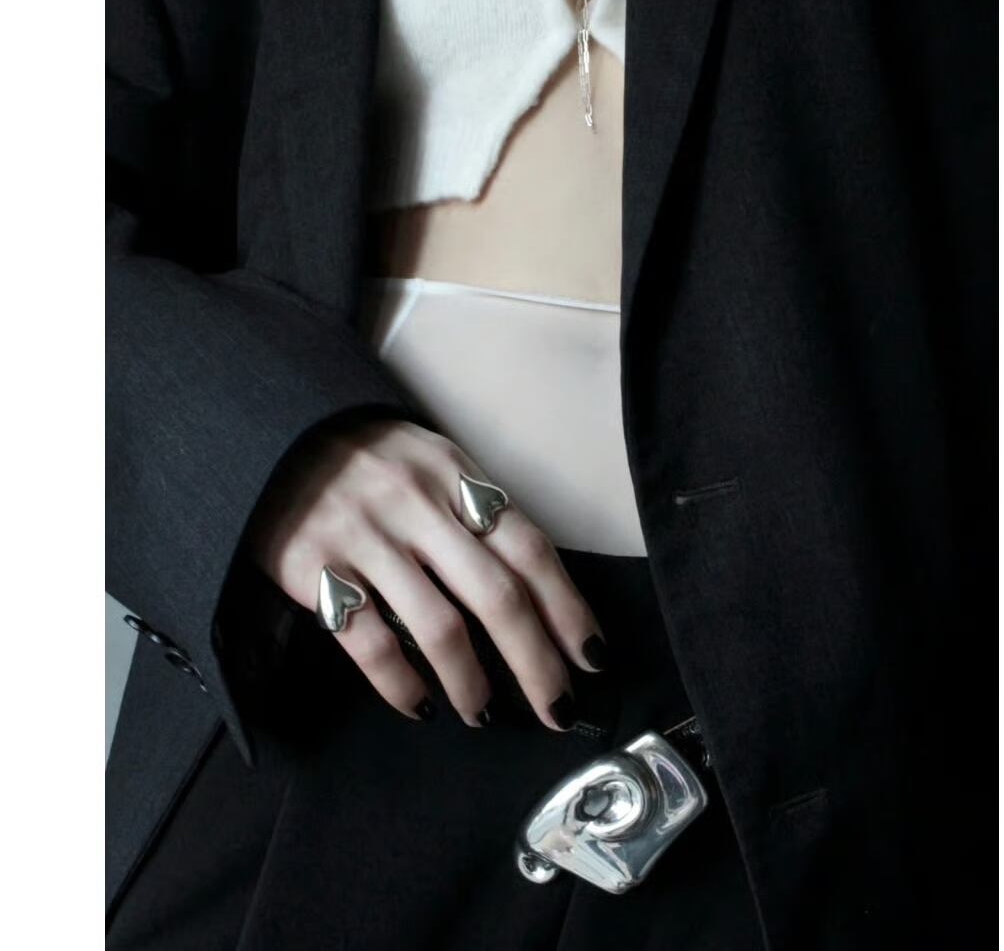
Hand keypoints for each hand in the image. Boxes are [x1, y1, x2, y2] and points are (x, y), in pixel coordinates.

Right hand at [242, 418, 606, 730]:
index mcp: (456, 476)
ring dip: (472, 682)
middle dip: (537, 662)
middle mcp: (418, 505)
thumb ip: (476, 510)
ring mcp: (366, 536)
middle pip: (498, 595)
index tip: (590, 656)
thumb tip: (534, 589)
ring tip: (484, 712)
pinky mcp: (315, 568)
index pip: (530, 549)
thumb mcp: (431, 460)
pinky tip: (420, 703)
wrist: (269, 435)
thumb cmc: (368, 457)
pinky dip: (401, 681)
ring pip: (439, 626)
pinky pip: (370, 640)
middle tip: (558, 710)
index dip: (567, 608)